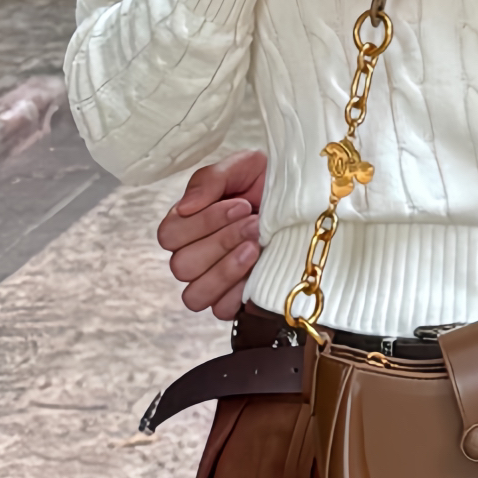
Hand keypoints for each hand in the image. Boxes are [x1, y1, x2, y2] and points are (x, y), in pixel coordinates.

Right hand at [158, 151, 267, 320]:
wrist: (308, 201)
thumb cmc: (269, 182)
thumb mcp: (242, 167)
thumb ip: (209, 181)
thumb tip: (184, 207)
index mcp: (187, 223)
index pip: (169, 235)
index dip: (204, 222)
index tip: (241, 205)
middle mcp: (193, 255)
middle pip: (182, 265)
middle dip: (221, 241)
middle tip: (254, 224)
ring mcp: (211, 281)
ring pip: (194, 294)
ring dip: (226, 269)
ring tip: (256, 247)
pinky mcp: (233, 301)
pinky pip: (219, 310)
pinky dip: (237, 292)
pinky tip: (258, 269)